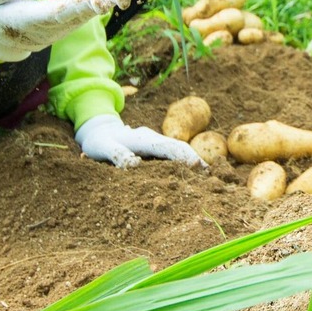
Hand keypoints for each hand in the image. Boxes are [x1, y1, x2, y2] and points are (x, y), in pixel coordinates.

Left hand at [75, 114, 204, 168]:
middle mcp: (154, 139)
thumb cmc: (100, 141)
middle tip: (212, 178)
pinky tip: (191, 177)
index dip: (184, 157)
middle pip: (180, 149)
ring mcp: (156, 144)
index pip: (169, 147)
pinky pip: (172, 157)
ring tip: (207, 180)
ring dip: (192, 164)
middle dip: (196, 161)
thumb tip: (133, 165)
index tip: (199, 168)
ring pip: (178, 153)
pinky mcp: (155, 150)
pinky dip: (183, 165)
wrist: (99, 130)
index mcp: (144, 139)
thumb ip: (117, 154)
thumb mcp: (102, 147)